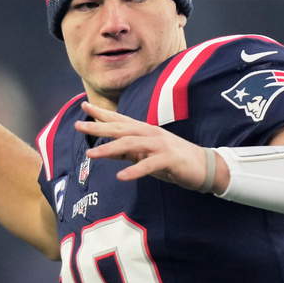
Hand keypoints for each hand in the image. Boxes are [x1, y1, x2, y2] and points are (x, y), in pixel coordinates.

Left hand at [74, 101, 225, 192]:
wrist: (204, 166)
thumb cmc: (172, 161)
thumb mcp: (146, 155)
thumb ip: (127, 153)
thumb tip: (104, 151)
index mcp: (145, 131)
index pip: (120, 119)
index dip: (101, 113)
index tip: (84, 105)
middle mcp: (151, 133)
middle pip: (121, 128)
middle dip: (99, 127)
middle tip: (79, 126)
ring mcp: (160, 145)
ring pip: (132, 144)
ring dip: (111, 149)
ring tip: (92, 155)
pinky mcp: (169, 159)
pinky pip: (149, 164)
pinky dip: (135, 170)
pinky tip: (121, 176)